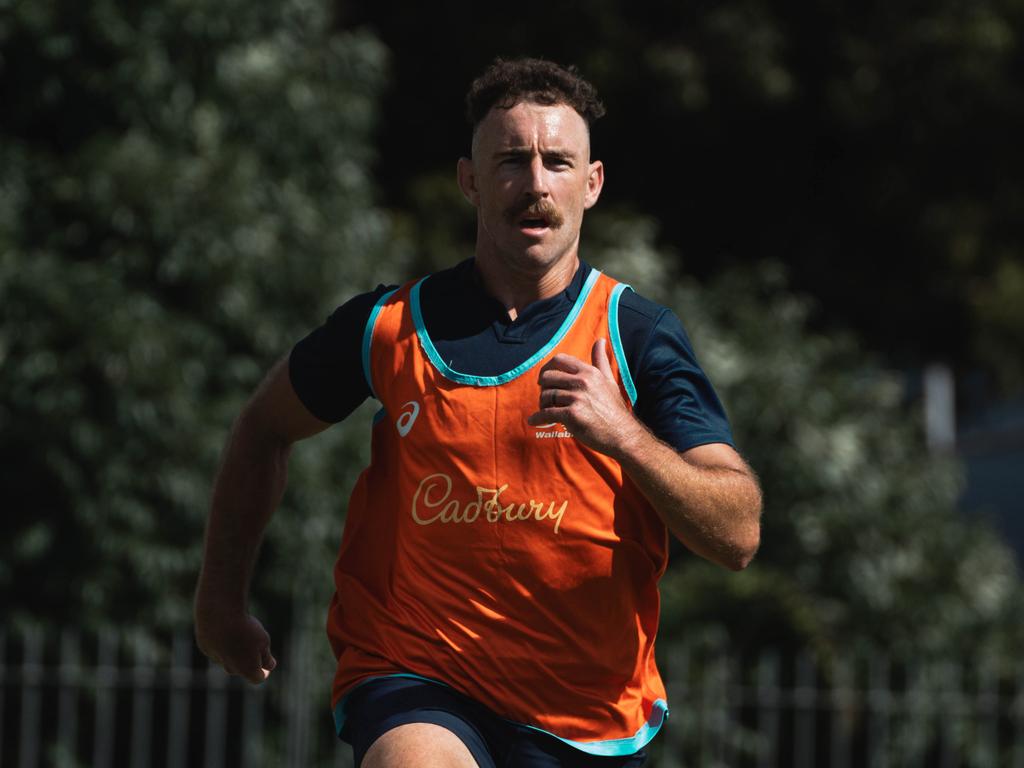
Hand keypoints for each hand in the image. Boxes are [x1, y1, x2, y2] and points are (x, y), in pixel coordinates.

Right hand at [195, 607, 276, 684]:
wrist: (220, 614)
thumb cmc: (246, 628)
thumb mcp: (263, 641)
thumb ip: (266, 657)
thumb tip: (269, 666)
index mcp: (247, 669)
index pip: (257, 678)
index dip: (263, 673)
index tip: (266, 667)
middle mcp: (230, 668)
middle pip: (242, 669)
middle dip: (248, 661)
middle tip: (254, 645)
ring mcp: (216, 659)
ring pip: (228, 657)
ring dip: (234, 649)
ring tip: (239, 632)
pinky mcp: (205, 648)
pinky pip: (217, 647)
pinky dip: (222, 641)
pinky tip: (225, 628)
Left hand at [527, 339, 644, 456]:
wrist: (621, 435)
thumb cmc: (614, 409)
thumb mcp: (609, 380)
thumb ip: (600, 360)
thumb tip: (600, 340)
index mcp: (589, 372)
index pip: (559, 360)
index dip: (547, 368)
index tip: (544, 379)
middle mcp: (583, 382)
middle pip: (548, 377)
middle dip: (543, 388)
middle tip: (545, 398)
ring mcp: (577, 398)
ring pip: (546, 396)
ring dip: (541, 405)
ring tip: (545, 411)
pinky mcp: (572, 415)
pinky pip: (546, 414)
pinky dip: (537, 418)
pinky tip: (534, 421)